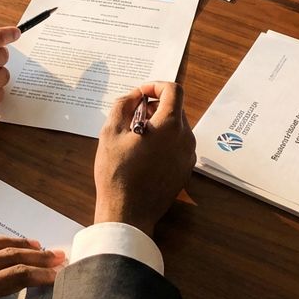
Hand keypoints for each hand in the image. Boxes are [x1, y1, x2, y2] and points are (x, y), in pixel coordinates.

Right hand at [93, 82, 195, 236]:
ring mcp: (188, 156)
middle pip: (176, 108)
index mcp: (170, 125)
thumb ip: (124, 105)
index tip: (140, 93)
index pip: (173, 90)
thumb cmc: (117, 172)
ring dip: (159, 123)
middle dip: (155, 105)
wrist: (128, 213)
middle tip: (133, 115)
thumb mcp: (111, 132)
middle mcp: (186, 138)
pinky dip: (165, 140)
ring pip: (177, 127)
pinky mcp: (185, 170)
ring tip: (136, 135)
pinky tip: (144, 152)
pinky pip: (178, 145)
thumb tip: (135, 96)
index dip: (156, 85)